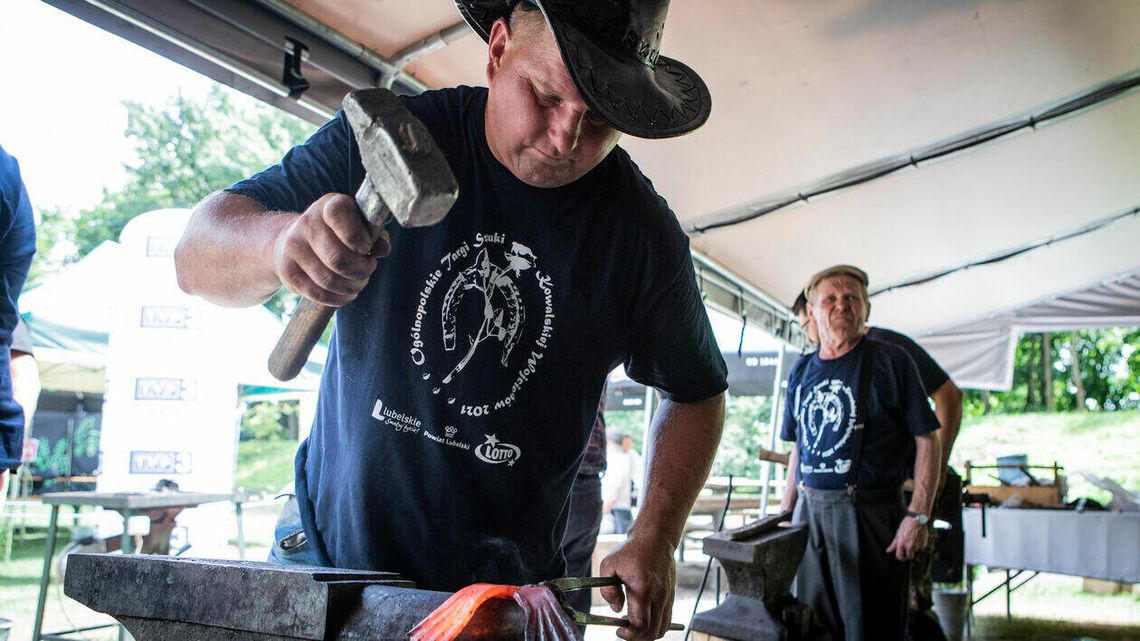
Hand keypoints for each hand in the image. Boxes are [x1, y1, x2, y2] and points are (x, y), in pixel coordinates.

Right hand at [272, 193, 390, 305]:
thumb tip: (382, 248)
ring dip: (352, 287)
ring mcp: (293, 248)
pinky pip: (319, 294)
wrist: (291, 240)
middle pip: (338, 258)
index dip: (358, 237)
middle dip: (361, 270)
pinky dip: (339, 298)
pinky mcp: (288, 272)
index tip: (366, 248)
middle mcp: (307, 223)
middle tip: (368, 270)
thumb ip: (375, 234)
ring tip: (358, 282)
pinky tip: (346, 293)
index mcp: (328, 206)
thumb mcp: (358, 225)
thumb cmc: (337, 233)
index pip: (340, 215)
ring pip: (330, 280)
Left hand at [597, 530, 676, 640]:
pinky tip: (643, 616)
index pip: (640, 623)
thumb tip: (616, 610)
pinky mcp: (671, 596)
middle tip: (624, 629)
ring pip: (662, 628)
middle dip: (637, 637)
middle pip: (653, 631)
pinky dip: (655, 625)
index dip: (629, 633)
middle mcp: (659, 595)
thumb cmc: (630, 551)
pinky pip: (666, 620)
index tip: (618, 629)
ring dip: (647, 633)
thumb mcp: (609, 565)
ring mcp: (667, 596)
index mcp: (642, 588)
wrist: (656, 538)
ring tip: (633, 622)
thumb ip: (608, 590)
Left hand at [886, 515, 927, 560]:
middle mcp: (909, 546)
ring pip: (915, 551)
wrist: (916, 520)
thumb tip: (888, 551)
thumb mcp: (897, 534)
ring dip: (914, 548)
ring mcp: (917, 546)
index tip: (902, 557)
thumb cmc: (906, 526)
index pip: (900, 556)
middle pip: (909, 557)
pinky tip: (918, 538)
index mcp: (901, 544)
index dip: (901, 558)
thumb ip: (893, 544)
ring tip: (913, 539)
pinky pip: (921, 548)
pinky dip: (919, 544)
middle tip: (909, 550)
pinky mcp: (923, 544)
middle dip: (909, 555)